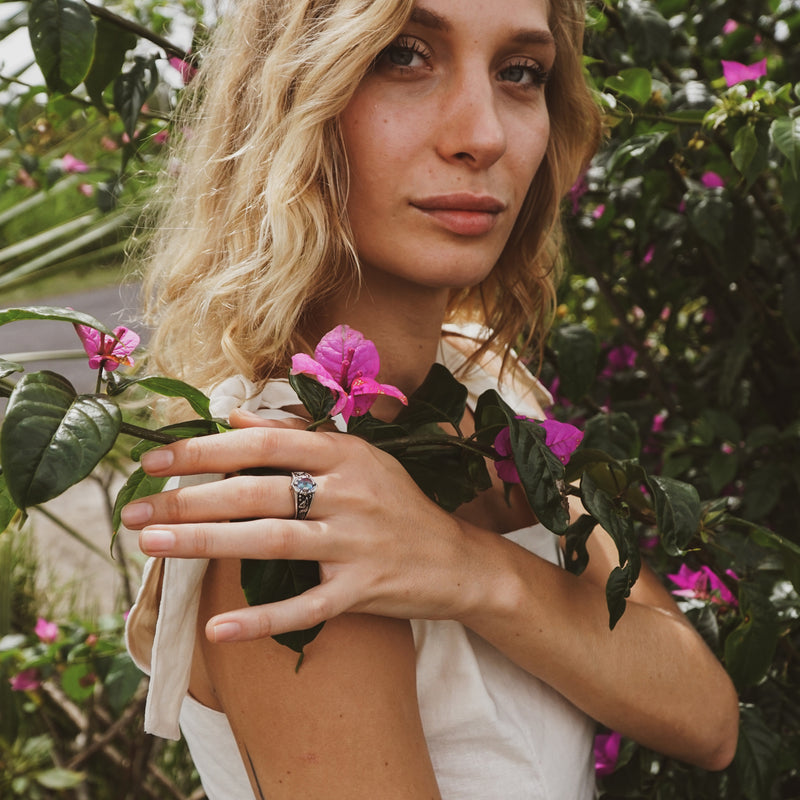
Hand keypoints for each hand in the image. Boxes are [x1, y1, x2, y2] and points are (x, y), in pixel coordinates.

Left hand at [122, 409, 476, 641]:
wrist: (456, 560)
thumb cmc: (398, 505)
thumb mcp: (358, 459)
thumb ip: (300, 436)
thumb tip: (240, 417)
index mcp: (345, 454)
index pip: (264, 444)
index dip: (206, 449)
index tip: (155, 458)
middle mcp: (350, 492)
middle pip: (257, 493)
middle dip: (189, 499)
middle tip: (134, 509)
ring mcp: (357, 542)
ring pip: (272, 542)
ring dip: (206, 543)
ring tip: (152, 544)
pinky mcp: (364, 589)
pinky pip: (307, 606)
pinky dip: (263, 619)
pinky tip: (218, 628)